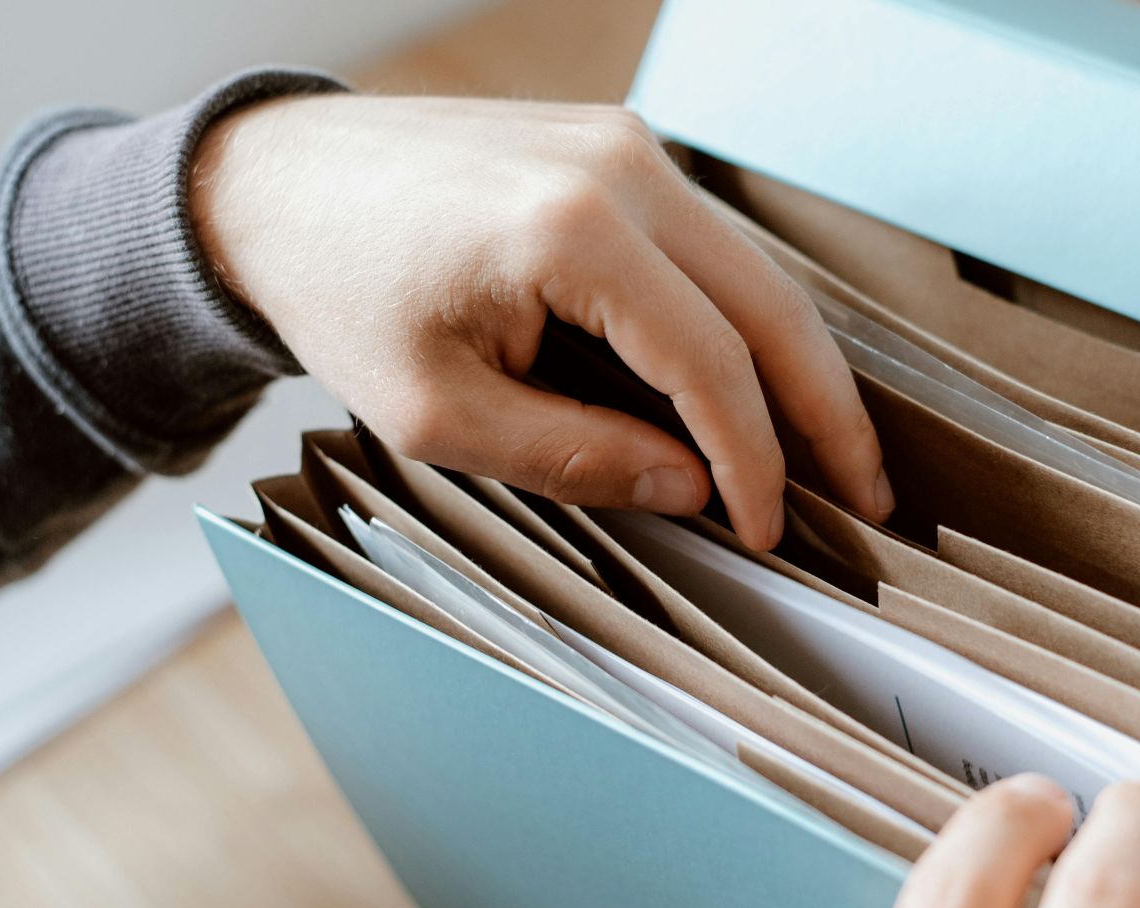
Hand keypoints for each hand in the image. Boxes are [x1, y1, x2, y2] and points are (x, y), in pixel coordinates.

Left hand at [189, 94, 892, 548]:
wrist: (271, 183)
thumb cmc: (338, 292)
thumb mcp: (439, 413)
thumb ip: (577, 455)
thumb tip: (692, 488)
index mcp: (572, 230)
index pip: (712, 364)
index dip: (754, 461)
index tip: (768, 528)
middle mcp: (619, 168)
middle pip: (772, 306)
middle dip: (827, 412)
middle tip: (868, 496)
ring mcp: (624, 145)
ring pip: (756, 271)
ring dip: (798, 365)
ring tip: (832, 452)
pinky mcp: (615, 148)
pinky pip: (710, 244)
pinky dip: (745, 319)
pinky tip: (760, 382)